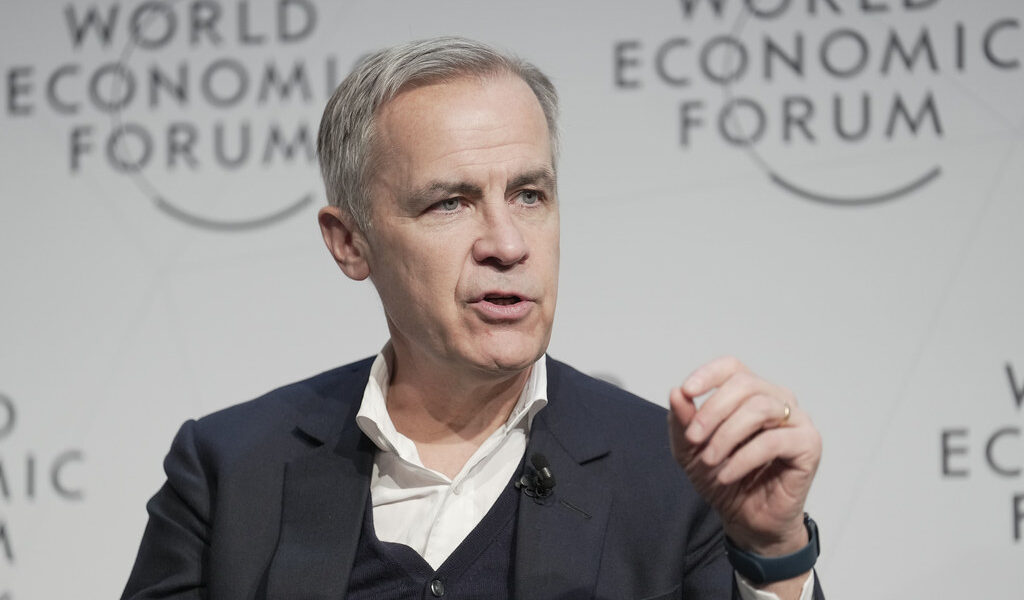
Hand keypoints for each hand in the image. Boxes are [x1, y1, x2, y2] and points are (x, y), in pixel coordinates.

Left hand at [668, 356, 821, 556]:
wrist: (746, 519)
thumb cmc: (723, 478)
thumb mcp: (691, 450)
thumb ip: (683, 421)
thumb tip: (676, 393)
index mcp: (752, 393)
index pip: (732, 367)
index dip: (708, 374)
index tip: (687, 392)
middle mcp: (777, 399)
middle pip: (745, 384)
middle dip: (713, 410)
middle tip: (694, 438)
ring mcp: (797, 420)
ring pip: (760, 408)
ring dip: (727, 434)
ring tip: (710, 459)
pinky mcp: (808, 445)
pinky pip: (774, 441)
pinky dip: (743, 457)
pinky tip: (727, 474)